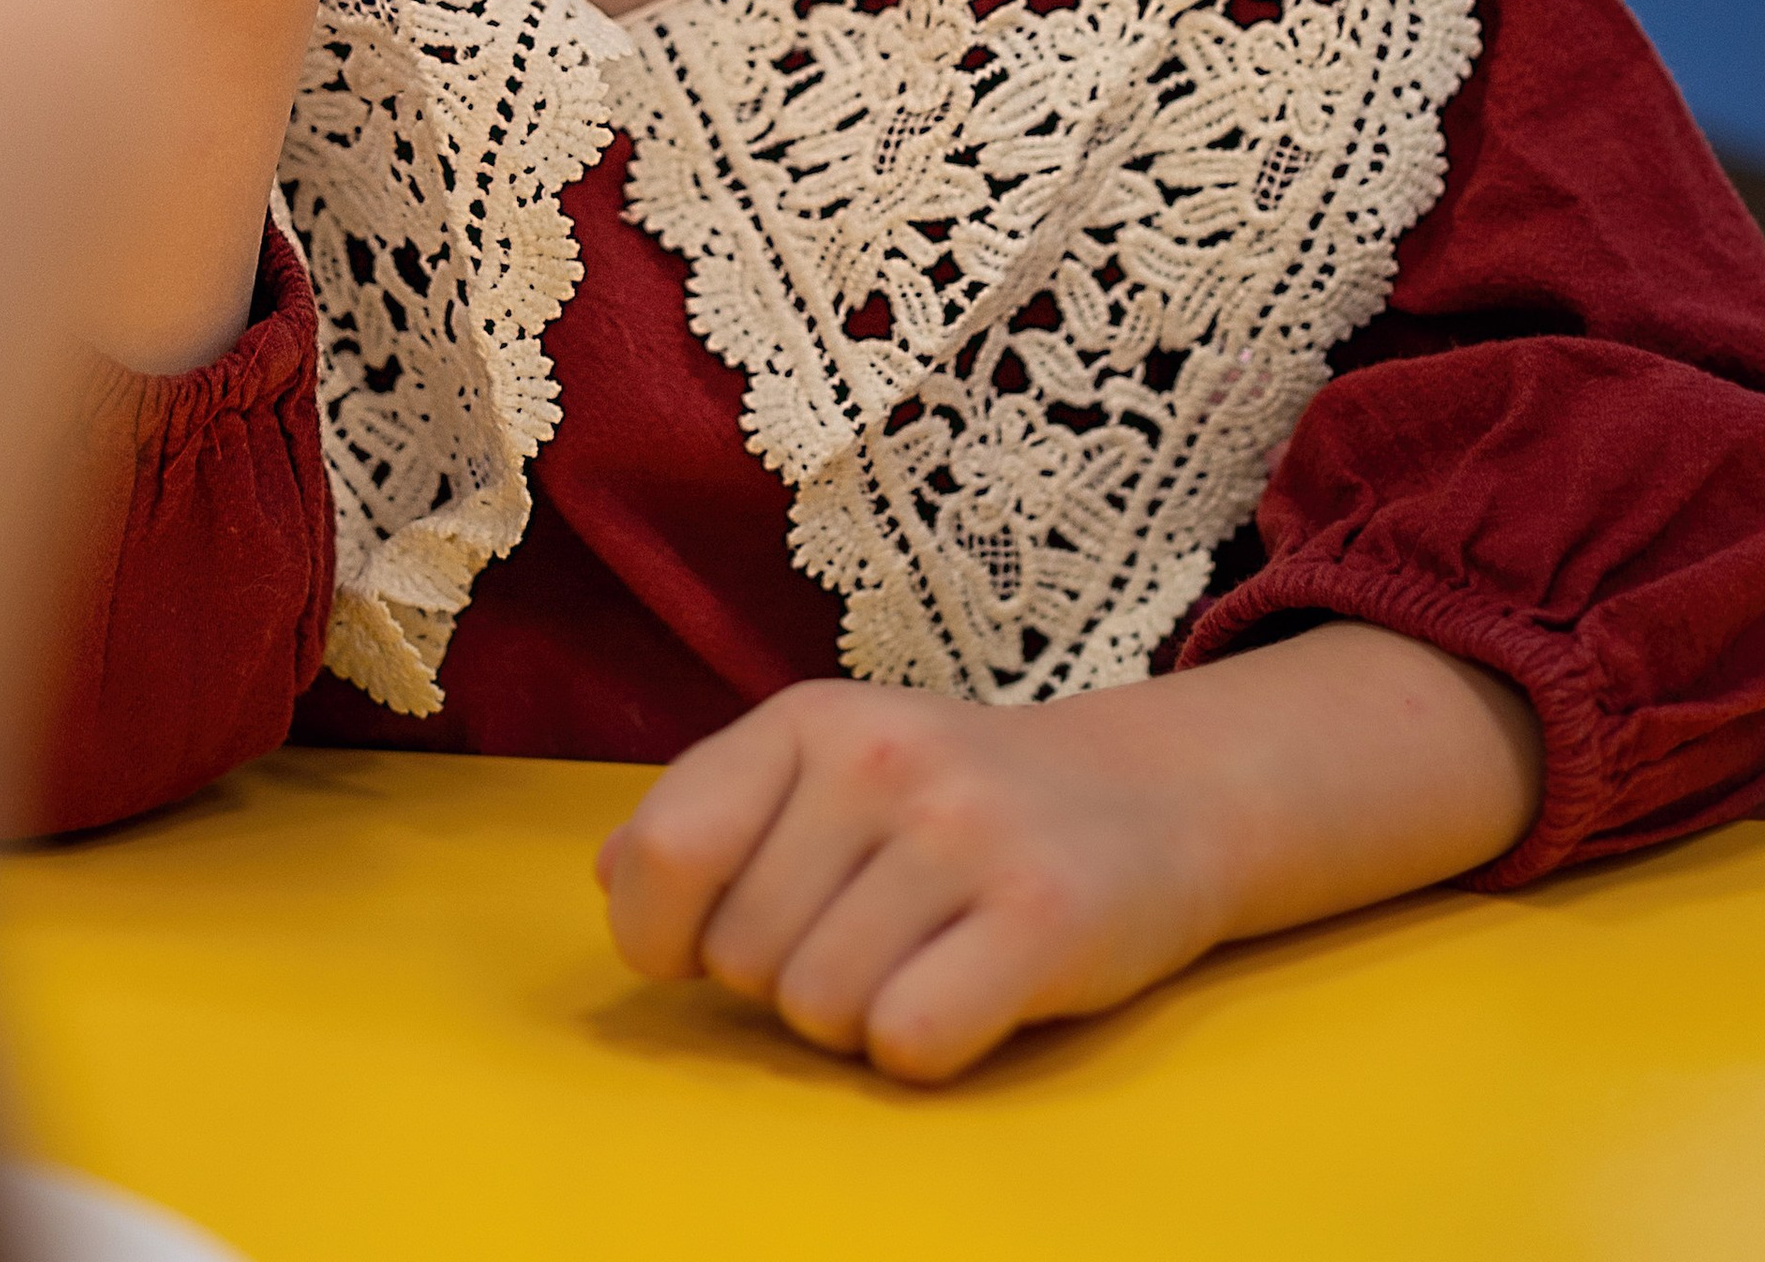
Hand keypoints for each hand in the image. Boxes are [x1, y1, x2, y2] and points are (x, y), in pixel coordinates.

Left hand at [600, 638, 1543, 1082]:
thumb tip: (610, 882)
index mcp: (809, 718)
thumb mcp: (831, 768)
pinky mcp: (1041, 917)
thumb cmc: (960, 800)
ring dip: (862, 1017)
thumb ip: (716, 815)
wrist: (1154, 793)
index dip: (665, 932)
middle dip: (788, 978)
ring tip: (926, 953)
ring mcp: (963, 832)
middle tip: (871, 931)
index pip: (665, 851)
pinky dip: (928, 1046)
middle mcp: (880, 757)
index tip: (709, 945)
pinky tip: (972, 989)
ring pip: (823, 1012)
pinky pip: (909, 1044)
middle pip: (745, 958)